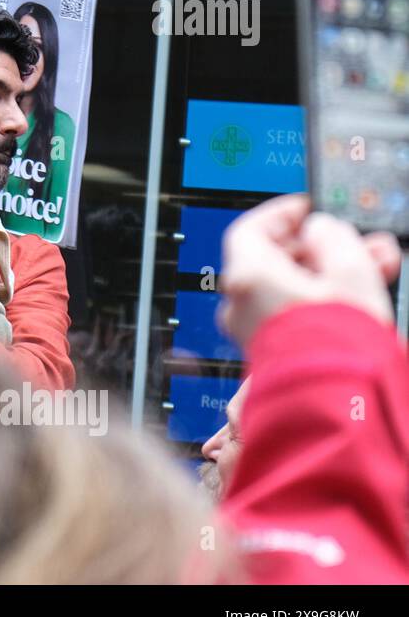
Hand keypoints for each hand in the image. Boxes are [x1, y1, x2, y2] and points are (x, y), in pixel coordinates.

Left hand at [217, 194, 399, 344]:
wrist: (337, 406)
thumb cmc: (339, 343)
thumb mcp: (350, 270)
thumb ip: (333, 238)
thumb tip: (321, 229)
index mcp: (248, 277)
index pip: (251, 230)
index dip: (282, 215)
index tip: (309, 209)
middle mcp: (241, 304)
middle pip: (276, 260)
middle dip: (322, 247)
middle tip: (360, 241)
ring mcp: (253, 331)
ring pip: (290, 288)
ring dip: (330, 273)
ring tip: (376, 266)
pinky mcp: (272, 352)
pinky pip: (293, 314)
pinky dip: (322, 299)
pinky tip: (361, 297)